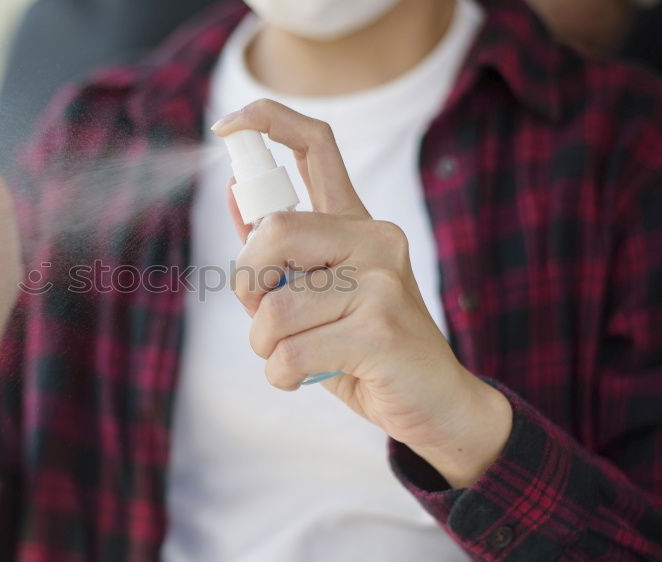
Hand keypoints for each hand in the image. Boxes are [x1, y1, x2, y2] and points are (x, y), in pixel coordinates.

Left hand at [213, 99, 511, 487]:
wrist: (436, 405)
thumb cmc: (364, 350)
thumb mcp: (317, 295)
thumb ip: (279, 252)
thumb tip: (234, 191)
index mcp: (356, 225)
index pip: (316, 146)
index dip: (268, 121)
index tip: (225, 126)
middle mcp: (375, 238)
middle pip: (273, 231)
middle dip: (247, 283)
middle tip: (264, 319)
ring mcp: (383, 281)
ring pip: (276, 307)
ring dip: (265, 346)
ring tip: (294, 357)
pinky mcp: (381, 330)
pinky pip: (291, 352)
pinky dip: (282, 375)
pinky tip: (306, 378)